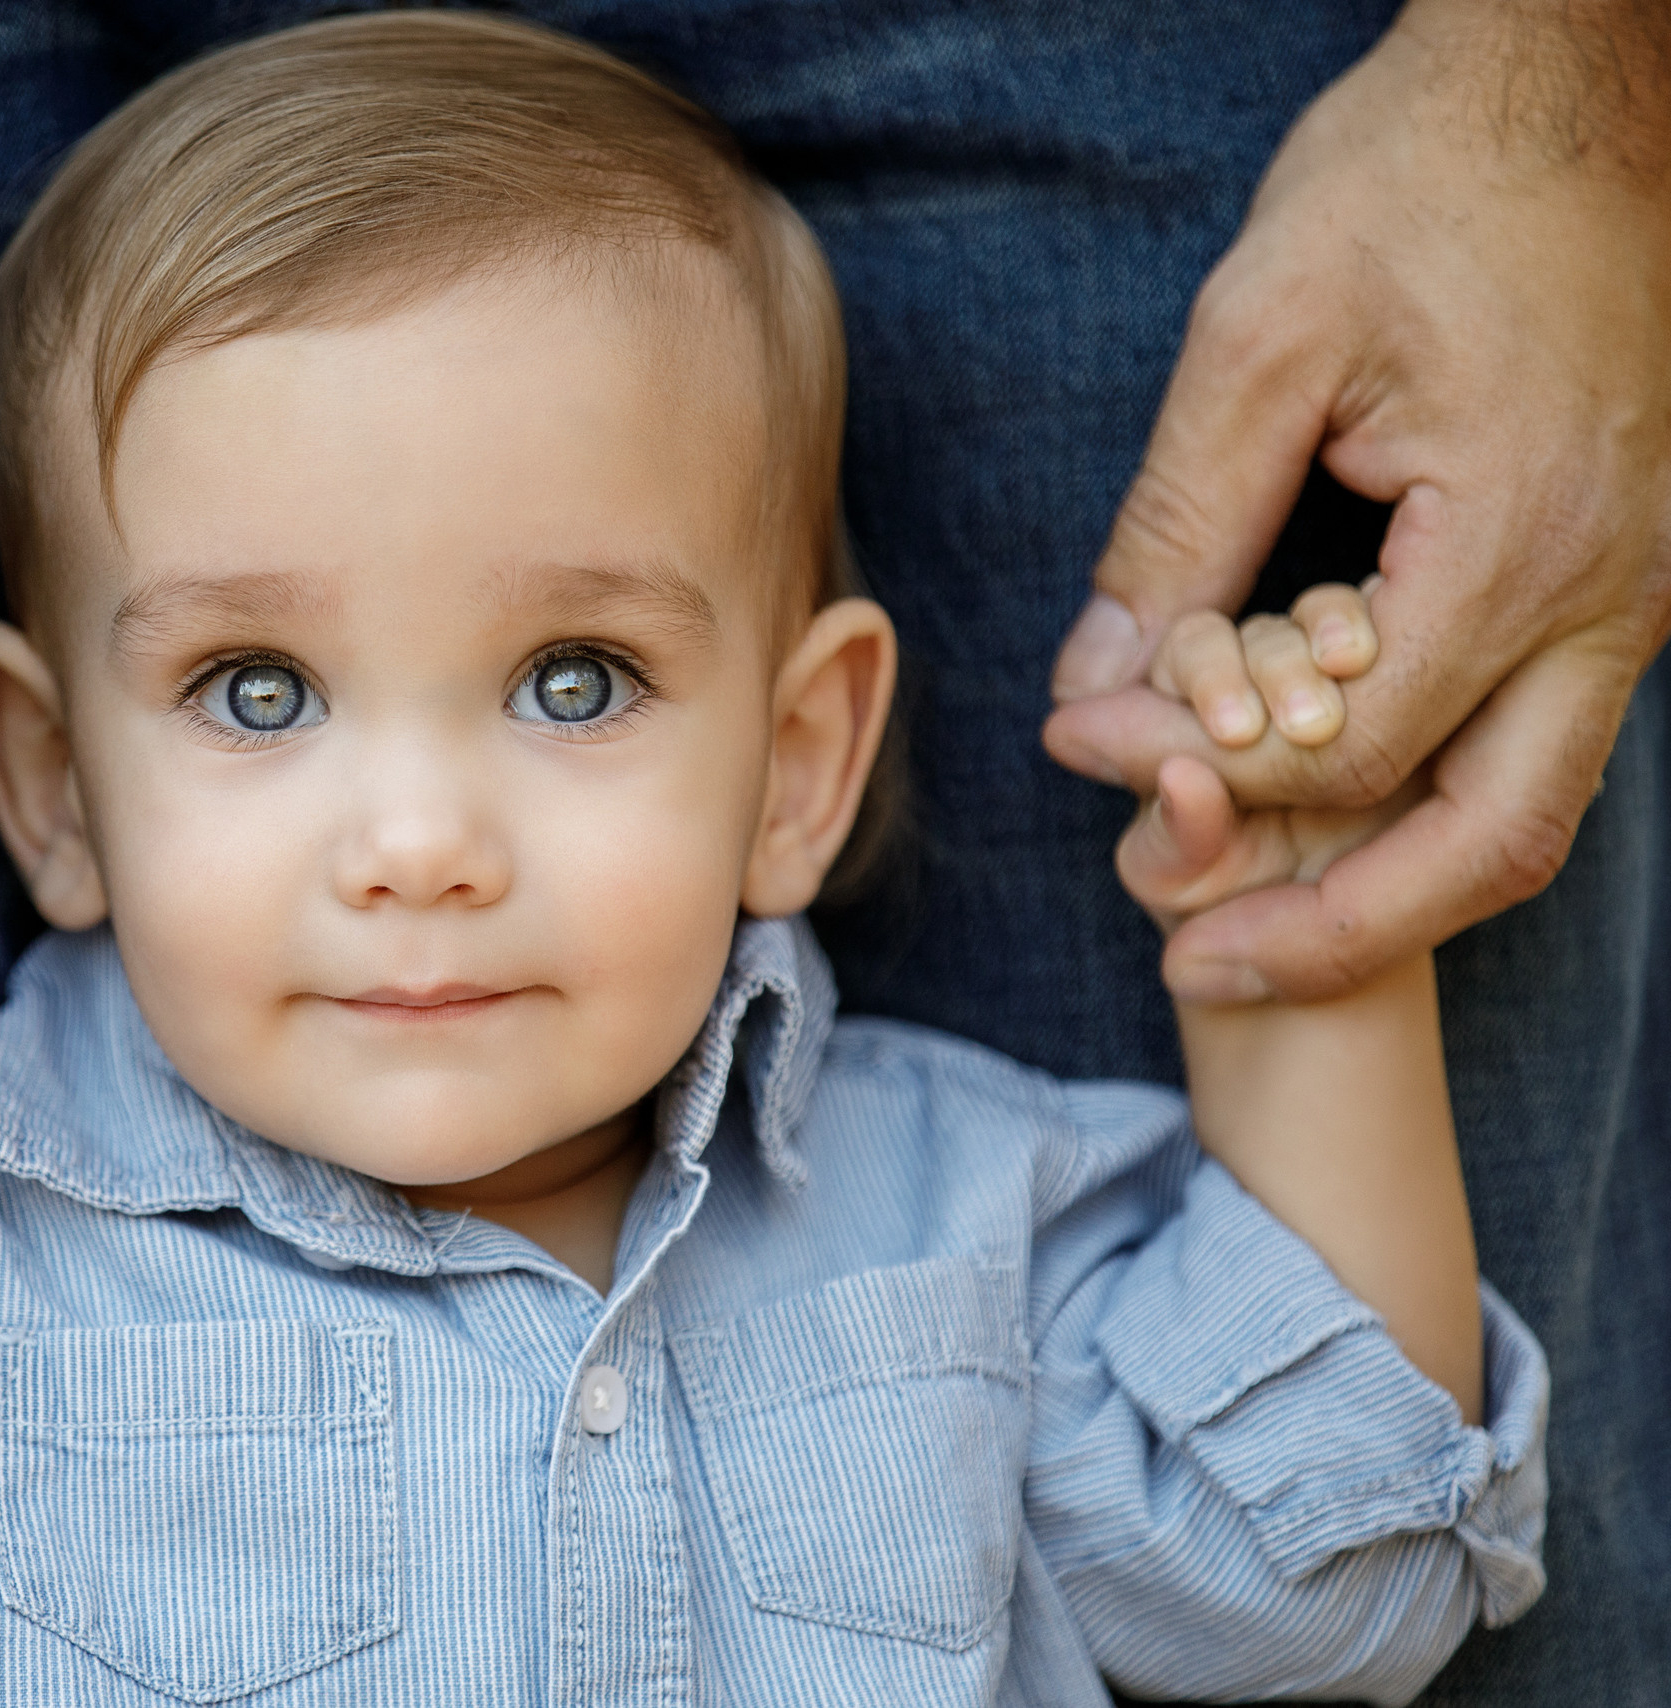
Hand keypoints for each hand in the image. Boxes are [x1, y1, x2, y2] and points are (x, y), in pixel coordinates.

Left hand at [1045, 0, 1670, 1002]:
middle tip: (1194, 976)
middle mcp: (1615, 596)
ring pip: (1526, 814)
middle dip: (1336, 935)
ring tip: (1244, 942)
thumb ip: (1177, 527)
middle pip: (1486, 844)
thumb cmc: (1419, 182)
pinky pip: (1534, 746)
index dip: (1196, 773)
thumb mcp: (1261, 337)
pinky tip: (1319, 828)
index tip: (1079, 749)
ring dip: (1387, 893)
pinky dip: (1425, 810)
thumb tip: (1096, 681)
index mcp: (1526, 540)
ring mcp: (1636, 598)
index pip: (1345, 745)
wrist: (1574, 86)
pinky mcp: (1616, 580)